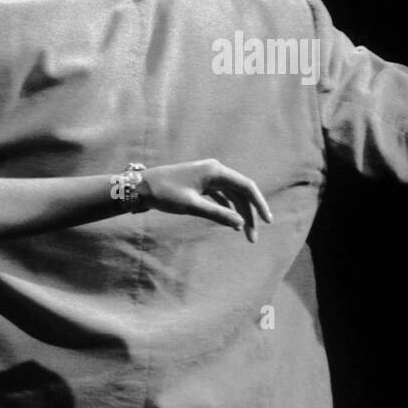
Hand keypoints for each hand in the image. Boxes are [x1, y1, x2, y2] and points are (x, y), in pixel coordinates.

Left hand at [139, 159, 272, 242]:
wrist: (140, 186)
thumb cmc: (164, 194)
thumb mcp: (192, 206)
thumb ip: (217, 214)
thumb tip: (241, 224)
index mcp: (215, 171)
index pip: (246, 186)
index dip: (259, 204)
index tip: (267, 222)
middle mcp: (214, 170)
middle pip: (240, 192)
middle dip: (249, 214)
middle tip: (252, 237)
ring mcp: (206, 176)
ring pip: (230, 196)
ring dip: (238, 213)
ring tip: (244, 234)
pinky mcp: (199, 184)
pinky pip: (220, 196)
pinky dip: (226, 209)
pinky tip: (231, 224)